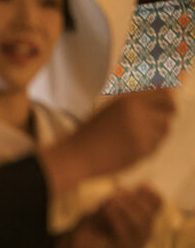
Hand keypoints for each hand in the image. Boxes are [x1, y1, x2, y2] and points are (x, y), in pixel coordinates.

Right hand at [40, 89, 175, 195]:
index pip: (162, 91)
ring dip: (157, 132)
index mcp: (128, 98)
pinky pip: (156, 145)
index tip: (165, 103)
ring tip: (138, 137)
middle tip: (159, 121)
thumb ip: (133, 101)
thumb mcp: (110, 109)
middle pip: (170, 108)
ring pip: (165, 128)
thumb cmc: (91, 134)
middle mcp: (138, 111)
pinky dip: (149, 146)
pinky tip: (132, 148)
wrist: (77, 156)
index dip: (166, 97)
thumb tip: (161, 94)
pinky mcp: (143, 148)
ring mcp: (142, 130)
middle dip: (167, 113)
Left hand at [54, 186, 161, 247]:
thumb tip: (126, 187)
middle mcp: (143, 233)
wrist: (76, 244)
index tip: (139, 183)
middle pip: (149, 214)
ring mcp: (134, 245)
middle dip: (135, 200)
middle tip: (120, 191)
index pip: (157, 203)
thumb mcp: (105, 206)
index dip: (149, 191)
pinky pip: (125, 235)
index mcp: (143, 220)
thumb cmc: (92, 223)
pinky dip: (117, 218)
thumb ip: (117, 198)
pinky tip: (108, 208)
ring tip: (112, 199)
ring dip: (126, 208)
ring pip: (140, 224)